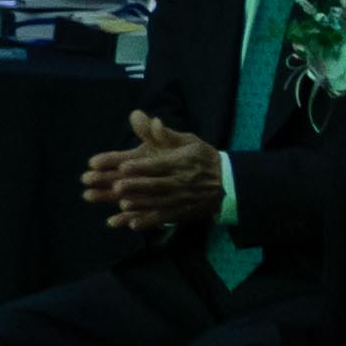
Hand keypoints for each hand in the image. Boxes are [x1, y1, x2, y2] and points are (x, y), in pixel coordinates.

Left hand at [84, 111, 221, 233]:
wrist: (229, 184)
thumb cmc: (202, 158)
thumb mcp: (189, 142)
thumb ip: (167, 134)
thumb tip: (153, 121)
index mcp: (180, 163)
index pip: (158, 165)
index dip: (141, 166)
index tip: (123, 166)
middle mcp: (180, 182)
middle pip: (157, 185)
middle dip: (137, 186)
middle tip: (117, 186)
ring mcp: (181, 199)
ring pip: (159, 203)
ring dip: (140, 205)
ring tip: (123, 205)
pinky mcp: (181, 212)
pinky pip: (165, 218)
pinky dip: (149, 222)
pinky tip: (133, 224)